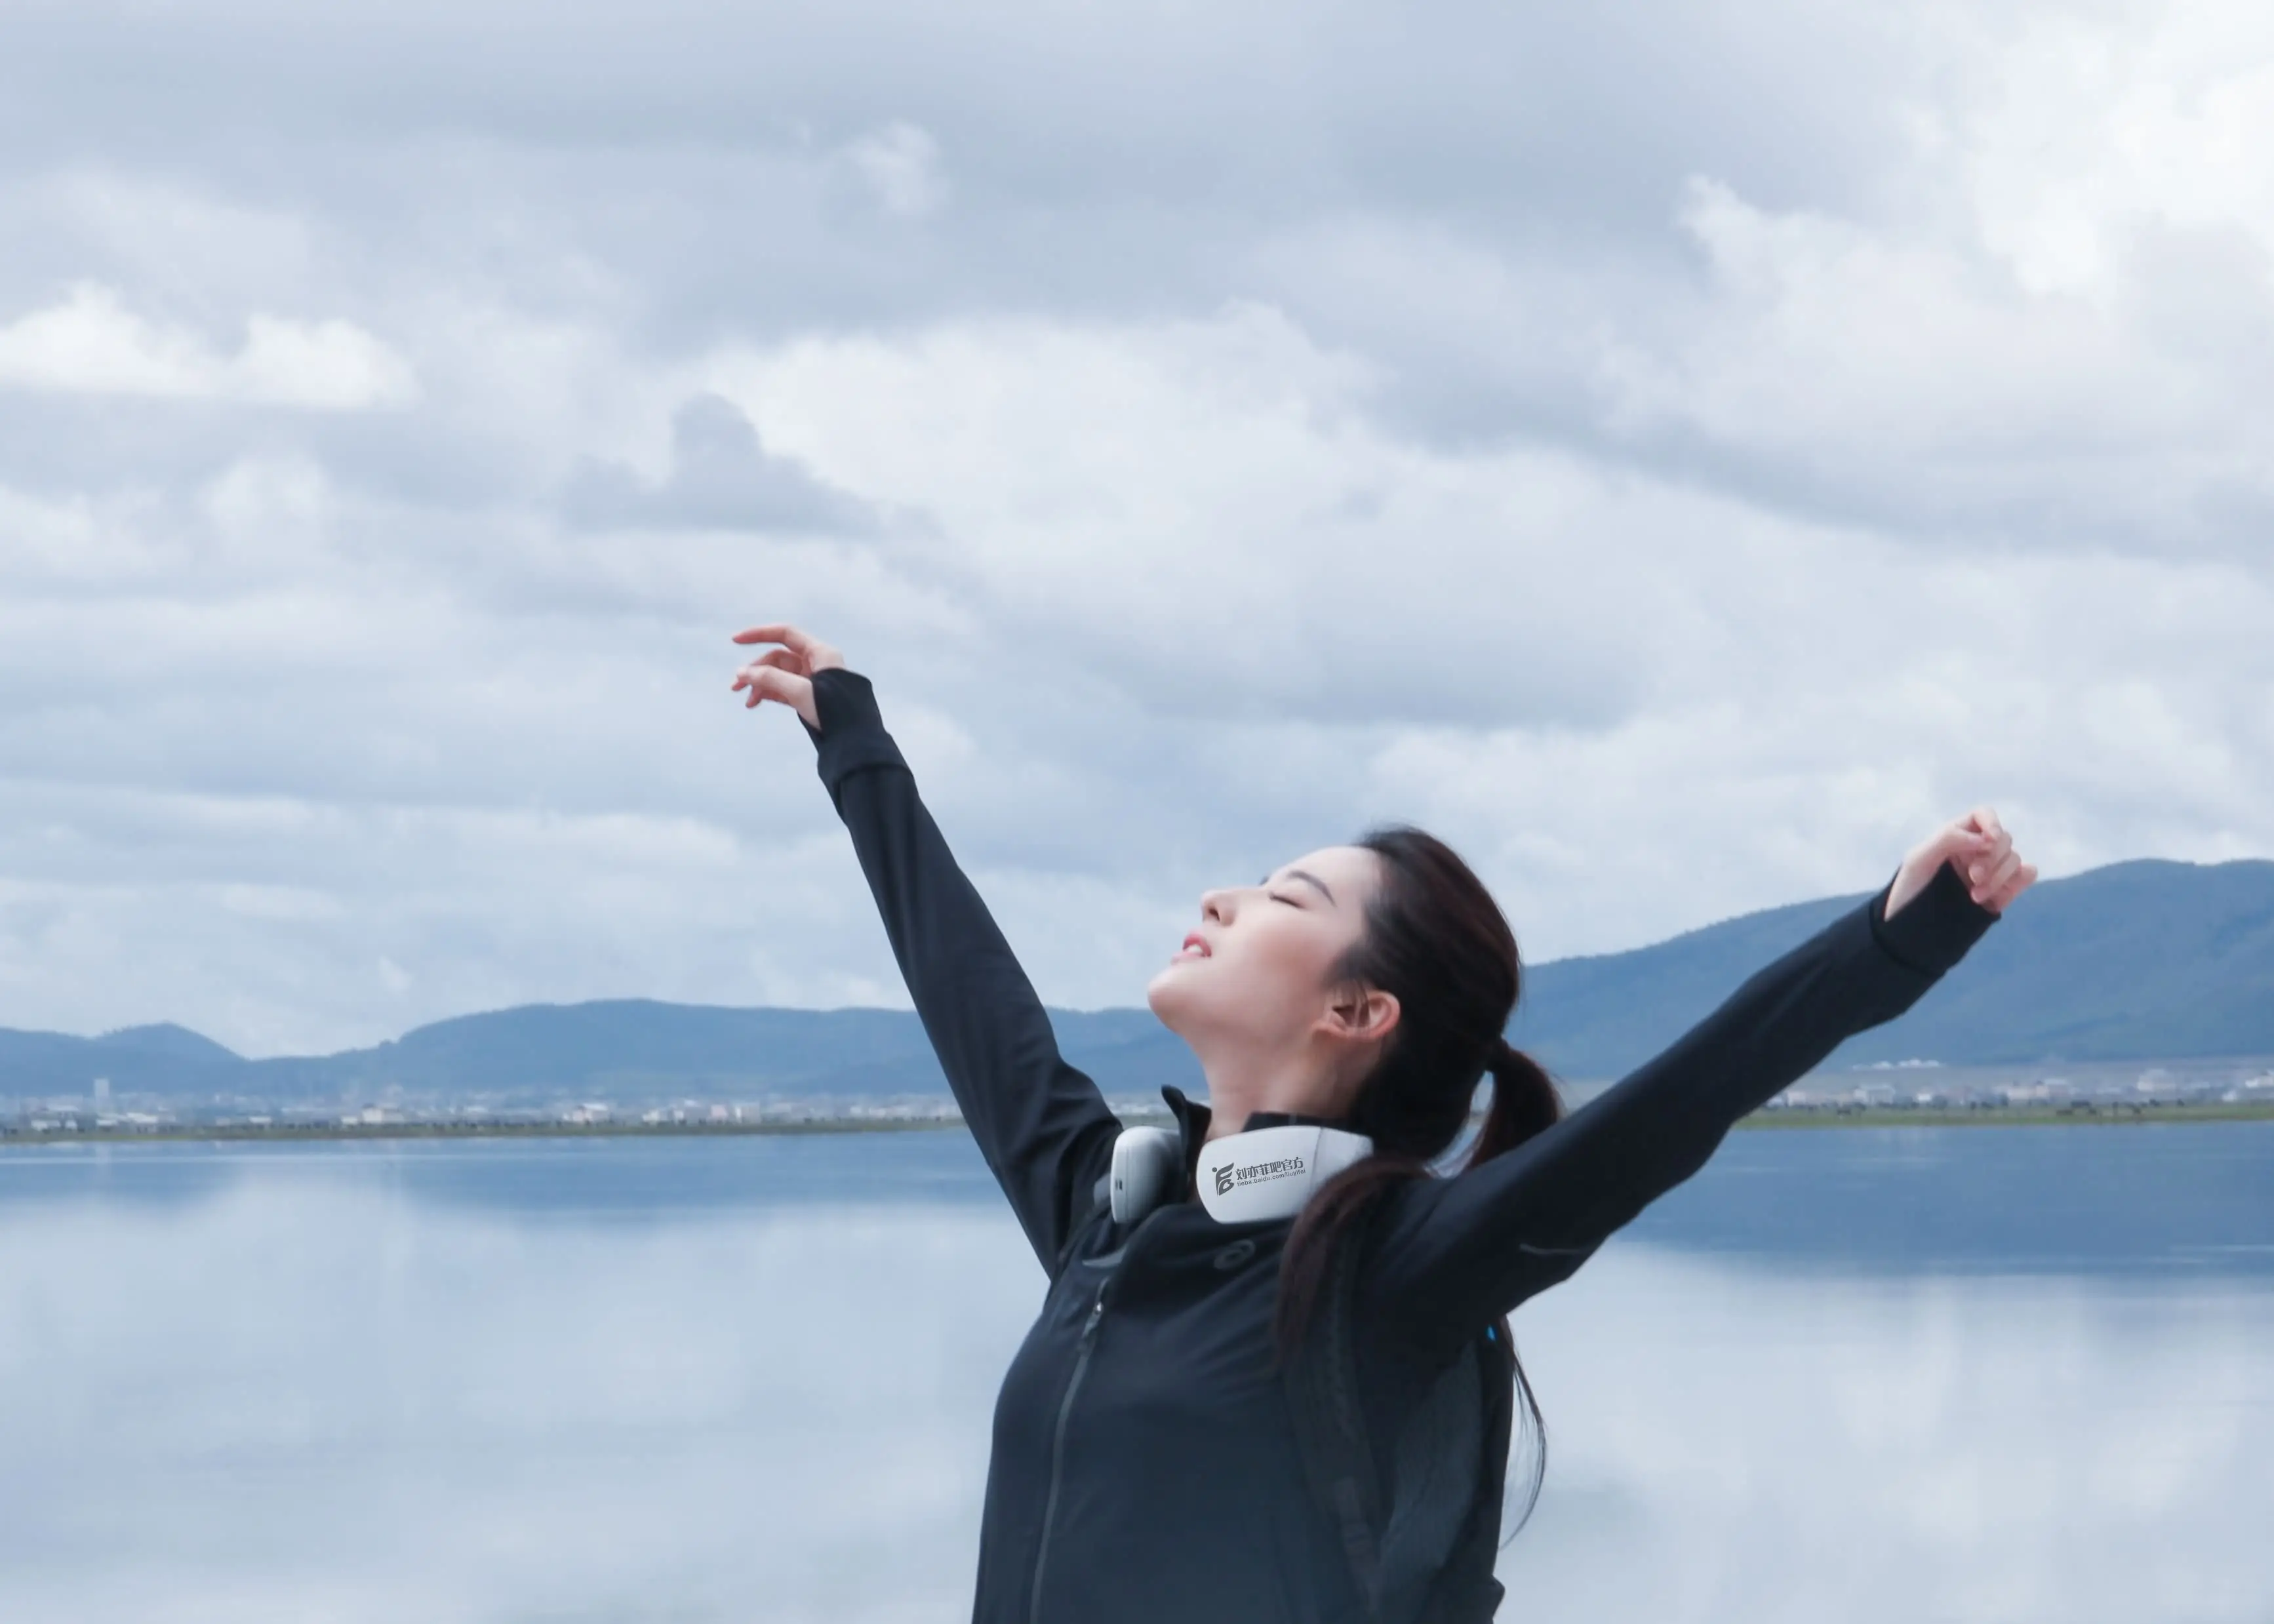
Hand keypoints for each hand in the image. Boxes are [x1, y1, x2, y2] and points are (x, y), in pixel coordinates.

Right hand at [729, 623, 845, 730]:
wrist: (856, 740)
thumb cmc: (834, 710)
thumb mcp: (799, 691)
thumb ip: (770, 678)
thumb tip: (742, 673)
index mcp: (820, 653)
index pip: (785, 634)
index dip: (759, 634)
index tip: (736, 640)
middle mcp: (816, 663)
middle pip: (778, 658)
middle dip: (756, 670)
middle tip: (736, 686)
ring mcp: (813, 681)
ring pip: (779, 675)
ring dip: (761, 684)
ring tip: (747, 701)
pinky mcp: (810, 697)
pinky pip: (784, 689)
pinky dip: (770, 694)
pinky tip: (756, 702)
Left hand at [1885, 806, 2036, 918]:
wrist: (1915, 928)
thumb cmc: (1910, 890)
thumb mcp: (1919, 860)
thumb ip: (1948, 839)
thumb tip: (1984, 838)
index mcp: (1956, 836)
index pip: (1983, 815)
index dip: (1991, 823)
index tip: (1988, 840)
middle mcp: (1977, 849)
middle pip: (2003, 838)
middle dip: (1991, 858)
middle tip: (1972, 877)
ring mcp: (1993, 870)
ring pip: (2015, 858)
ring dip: (1998, 877)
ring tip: (1975, 896)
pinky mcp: (2005, 890)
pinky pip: (2027, 873)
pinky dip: (2020, 880)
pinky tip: (1997, 896)